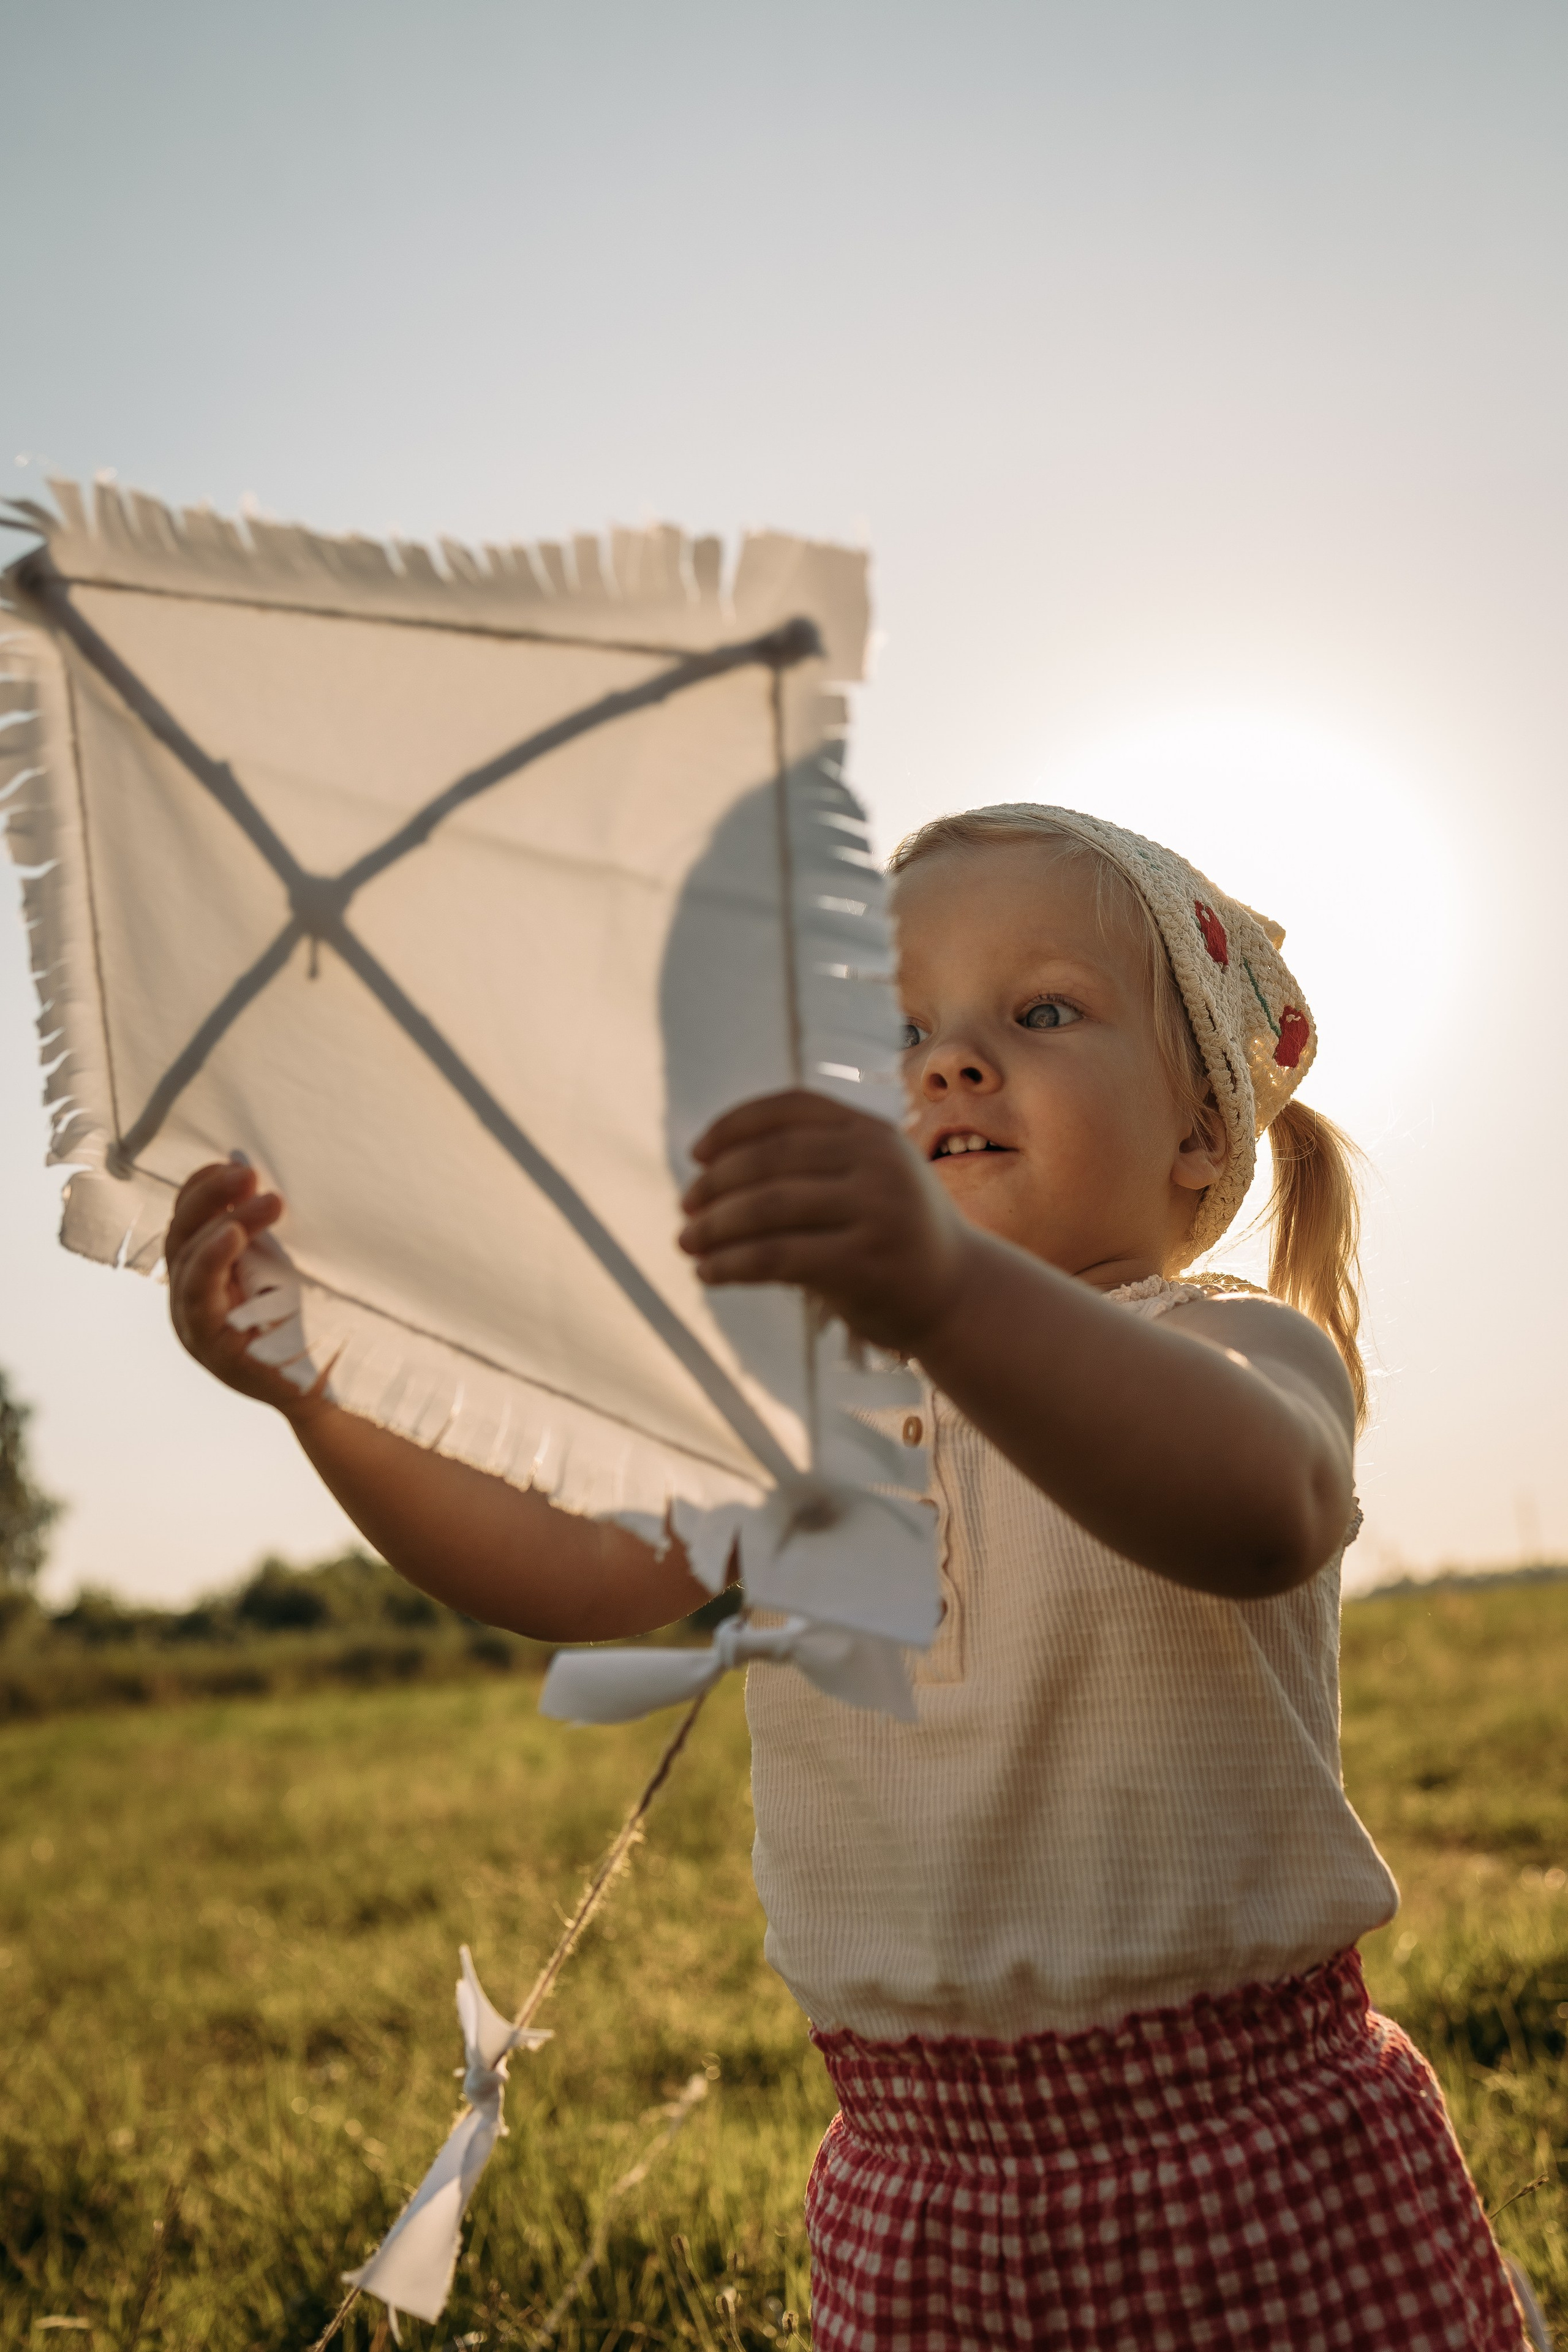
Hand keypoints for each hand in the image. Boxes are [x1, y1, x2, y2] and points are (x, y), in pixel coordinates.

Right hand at [165, 1162, 321, 1418]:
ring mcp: (196, 1327)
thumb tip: (262, 1175)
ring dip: (224, 1221)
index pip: (189, 1222)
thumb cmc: (317, 1327)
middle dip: (211, 1195)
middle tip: (247, 1171)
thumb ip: (269, 1234)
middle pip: (182, 1234)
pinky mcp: (212, 1349)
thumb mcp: (289, 1269)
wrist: (338, 1391)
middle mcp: (192, 1301)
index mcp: (206, 1278)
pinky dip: (213, 1259)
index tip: (233, 1162)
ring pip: (188, 1260)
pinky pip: (200, 1296)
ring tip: (263, 1199)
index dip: (202, 1188)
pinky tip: (233, 1233)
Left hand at [678, 1090, 973, 1353]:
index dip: (735, 1125)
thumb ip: (812, 1161)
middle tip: (685, 1209)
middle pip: (770, 1158)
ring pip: (767, 1207)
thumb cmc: (893, 1235)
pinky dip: (731, 1263)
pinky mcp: (864, 1262)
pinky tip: (708, 1273)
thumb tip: (711, 1167)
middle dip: (715, 1184)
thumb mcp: (867, 1178)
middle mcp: (876, 1162)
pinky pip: (776, 1257)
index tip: (697, 1154)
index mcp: (872, 1131)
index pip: (790, 1108)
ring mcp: (874, 1210)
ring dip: (714, 1226)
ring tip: (686, 1243)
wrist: (958, 1295)